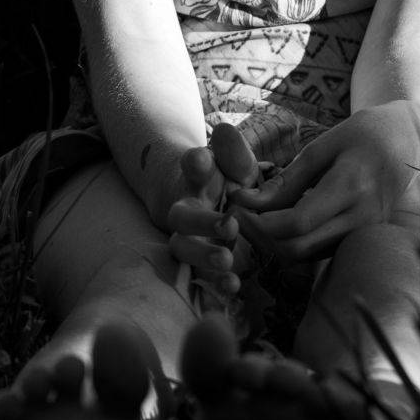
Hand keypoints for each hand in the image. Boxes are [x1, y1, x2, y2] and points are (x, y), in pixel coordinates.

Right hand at [165, 123, 260, 300]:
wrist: (214, 207)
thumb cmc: (229, 182)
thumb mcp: (237, 165)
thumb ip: (234, 152)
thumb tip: (225, 131)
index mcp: (197, 178)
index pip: (192, 165)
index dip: (195, 161)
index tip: (202, 158)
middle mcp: (188, 208)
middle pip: (182, 216)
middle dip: (202, 222)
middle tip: (230, 225)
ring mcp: (190, 238)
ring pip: (183, 249)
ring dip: (203, 256)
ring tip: (227, 260)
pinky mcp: (200, 264)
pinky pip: (199, 277)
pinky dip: (212, 285)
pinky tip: (233, 288)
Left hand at [226, 103, 419, 264]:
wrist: (408, 141)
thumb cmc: (363, 134)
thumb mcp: (324, 145)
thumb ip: (288, 179)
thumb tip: (247, 201)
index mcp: (351, 187)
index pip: (298, 222)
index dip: (260, 220)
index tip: (236, 203)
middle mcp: (361, 219)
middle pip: (298, 249)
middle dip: (261, 236)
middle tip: (238, 213)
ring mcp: (364, 234)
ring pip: (307, 257)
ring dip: (274, 243)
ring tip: (254, 215)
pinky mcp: (362, 240)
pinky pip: (320, 252)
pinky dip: (294, 242)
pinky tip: (279, 220)